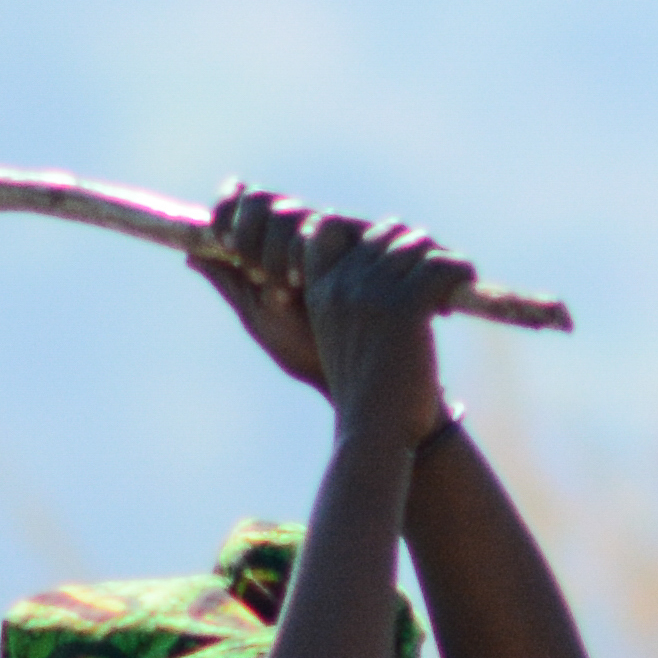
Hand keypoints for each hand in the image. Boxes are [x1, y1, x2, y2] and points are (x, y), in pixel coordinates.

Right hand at [202, 186, 468, 454]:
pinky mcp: (407, 308)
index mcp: (312, 285)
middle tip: (425, 271)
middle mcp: (339, 283)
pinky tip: (464, 284)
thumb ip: (243, 289)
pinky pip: (440, 266)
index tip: (378, 262)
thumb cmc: (335, 385)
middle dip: (407, 247)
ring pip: (415, 243)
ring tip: (446, 283)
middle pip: (382, 231)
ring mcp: (372, 292)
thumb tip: (192, 257)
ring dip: (437, 258)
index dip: (350, 231)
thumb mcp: (279, 336)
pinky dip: (458, 271)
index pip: (324, 225)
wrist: (376, 432)